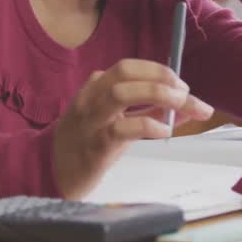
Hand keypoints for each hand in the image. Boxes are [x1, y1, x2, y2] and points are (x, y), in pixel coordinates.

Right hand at [52, 59, 213, 198]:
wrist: (55, 174)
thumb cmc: (89, 145)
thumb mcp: (118, 123)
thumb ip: (149, 113)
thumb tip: (187, 107)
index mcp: (95, 88)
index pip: (128, 68)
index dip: (157, 71)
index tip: (181, 85)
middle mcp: (90, 99)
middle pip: (124, 73)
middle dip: (159, 77)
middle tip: (185, 92)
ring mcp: (91, 121)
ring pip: (120, 93)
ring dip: (156, 93)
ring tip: (180, 104)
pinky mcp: (95, 146)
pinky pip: (121, 129)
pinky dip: (148, 126)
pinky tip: (165, 131)